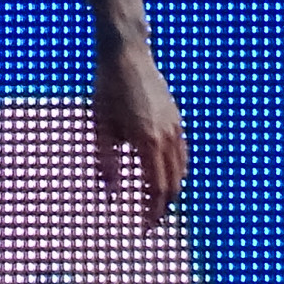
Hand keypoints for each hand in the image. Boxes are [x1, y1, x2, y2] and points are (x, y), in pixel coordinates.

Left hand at [95, 34, 184, 227]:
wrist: (126, 55)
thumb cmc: (108, 90)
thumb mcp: (101, 128)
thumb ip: (107, 164)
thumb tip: (111, 195)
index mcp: (148, 141)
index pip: (157, 188)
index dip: (153, 211)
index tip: (145, 229)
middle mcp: (167, 136)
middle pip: (173, 183)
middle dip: (163, 206)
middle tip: (150, 223)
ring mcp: (175, 126)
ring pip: (180, 169)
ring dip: (171, 190)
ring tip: (156, 204)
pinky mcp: (176, 118)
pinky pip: (181, 153)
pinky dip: (176, 171)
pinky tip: (163, 176)